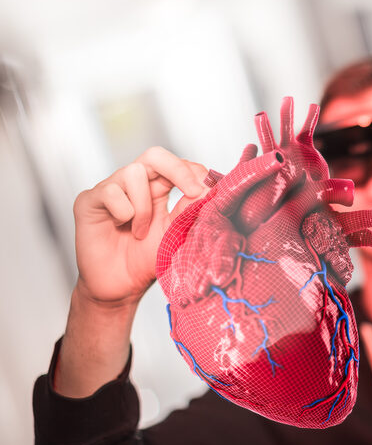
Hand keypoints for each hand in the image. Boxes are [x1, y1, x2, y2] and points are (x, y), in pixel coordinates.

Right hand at [73, 146, 206, 305]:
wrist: (121, 288)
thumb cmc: (147, 261)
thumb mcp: (177, 232)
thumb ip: (191, 209)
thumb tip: (211, 187)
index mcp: (157, 189)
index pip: (177, 164)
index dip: (194, 172)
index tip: (210, 190)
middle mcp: (133, 184)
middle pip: (155, 155)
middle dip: (178, 169)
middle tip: (193, 192)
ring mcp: (110, 189)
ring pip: (133, 172)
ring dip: (144, 206)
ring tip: (140, 231)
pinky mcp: (88, 200)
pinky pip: (111, 192)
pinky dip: (123, 213)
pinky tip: (121, 229)